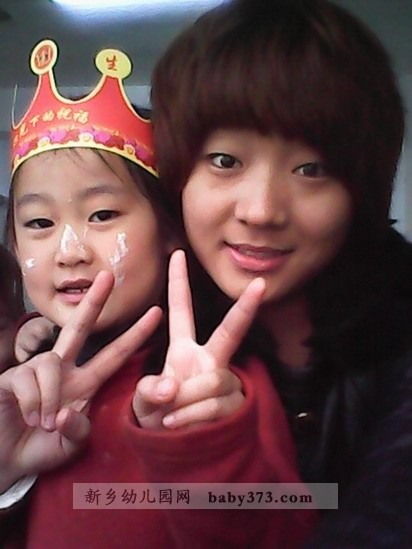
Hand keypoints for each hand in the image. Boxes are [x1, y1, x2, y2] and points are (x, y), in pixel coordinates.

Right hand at [0, 271, 161, 492]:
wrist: (7, 461)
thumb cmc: (41, 449)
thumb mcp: (69, 446)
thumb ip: (77, 432)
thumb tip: (64, 413)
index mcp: (84, 383)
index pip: (113, 355)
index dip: (134, 336)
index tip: (156, 313)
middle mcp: (62, 370)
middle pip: (79, 328)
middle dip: (94, 301)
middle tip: (108, 276)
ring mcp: (36, 371)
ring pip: (50, 363)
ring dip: (50, 395)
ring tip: (44, 421)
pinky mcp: (12, 376)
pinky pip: (28, 378)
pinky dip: (33, 402)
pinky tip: (30, 416)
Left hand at [133, 250, 264, 429]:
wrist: (179, 450)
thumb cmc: (158, 417)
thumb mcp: (142, 401)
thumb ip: (148, 391)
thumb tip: (172, 387)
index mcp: (184, 350)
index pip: (182, 311)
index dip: (179, 283)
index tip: (178, 253)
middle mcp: (209, 360)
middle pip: (230, 332)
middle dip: (244, 309)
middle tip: (259, 285)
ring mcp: (224, 381)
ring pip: (212, 381)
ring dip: (186, 403)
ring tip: (172, 418)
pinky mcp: (235, 404)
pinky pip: (215, 405)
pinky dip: (191, 418)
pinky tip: (180, 426)